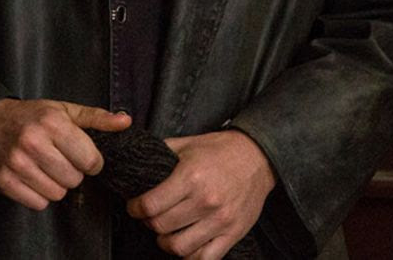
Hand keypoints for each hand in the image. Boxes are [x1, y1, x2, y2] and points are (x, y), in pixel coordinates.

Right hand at [0, 98, 131, 209]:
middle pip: (74, 179)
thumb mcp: (64, 110)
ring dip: (55, 185)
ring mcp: (17, 163)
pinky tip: (33, 177)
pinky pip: (37, 203)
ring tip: (45, 168)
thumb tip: (125, 121)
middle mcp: (33, 142)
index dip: (90, 161)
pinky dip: (39, 195)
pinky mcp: (4, 180)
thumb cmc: (30, 116)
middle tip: (59, 160)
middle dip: (71, 173)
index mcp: (52, 123)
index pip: (90, 161)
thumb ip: (96, 118)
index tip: (80, 155)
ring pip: (57, 194)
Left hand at [128, 130, 275, 258]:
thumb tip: (135, 163)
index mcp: (190, 177)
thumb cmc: (220, 151)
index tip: (134, 206)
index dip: (135, 208)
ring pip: (179, 247)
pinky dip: (190, 256)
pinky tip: (186, 245)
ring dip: (165, 242)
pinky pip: (205, 259)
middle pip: (161, 227)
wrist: (258, 157)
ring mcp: (220, 220)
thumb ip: (160, 153)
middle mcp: (205, 201)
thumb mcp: (187, 144)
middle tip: (150, 216)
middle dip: (148, 223)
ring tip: (166, 232)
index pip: (150, 205)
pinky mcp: (233, 234)